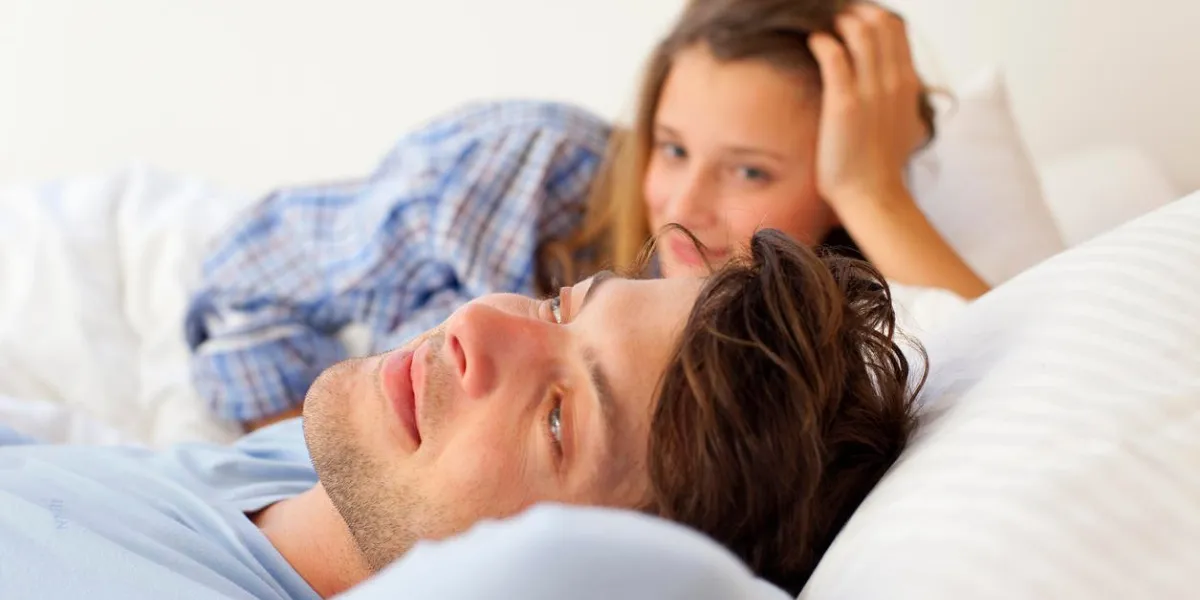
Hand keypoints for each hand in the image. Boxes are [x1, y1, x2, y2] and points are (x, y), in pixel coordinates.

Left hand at [808, 3, 929, 209]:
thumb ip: (903, 99)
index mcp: (908, 84)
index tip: (854, 20)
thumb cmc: (881, 164)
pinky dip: (822, 41)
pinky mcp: (844, 103)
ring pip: (859, 31)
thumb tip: (902, 86)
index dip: (873, 16)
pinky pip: (833, 55)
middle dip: (854, 13)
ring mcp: (871, 90)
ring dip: (838, 23)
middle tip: (835, 20)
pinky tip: (813, 43)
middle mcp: (894, 81)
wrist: (872, 194)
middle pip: (879, 22)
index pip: (896, 29)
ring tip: (823, 28)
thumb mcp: (906, 124)